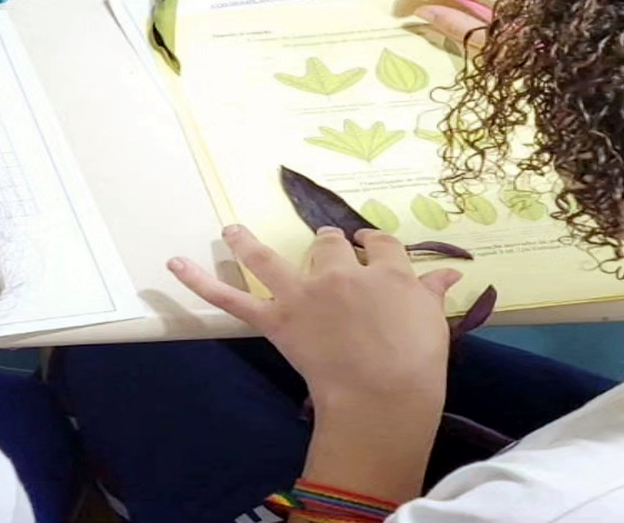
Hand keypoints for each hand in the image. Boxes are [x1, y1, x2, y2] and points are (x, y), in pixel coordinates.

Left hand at [169, 225, 460, 407]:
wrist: (383, 394)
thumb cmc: (418, 362)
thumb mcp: (434, 322)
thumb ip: (434, 293)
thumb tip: (450, 272)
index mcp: (385, 270)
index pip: (378, 242)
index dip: (371, 242)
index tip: (368, 245)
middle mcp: (341, 271)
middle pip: (327, 244)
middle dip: (325, 244)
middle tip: (324, 250)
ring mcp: (304, 292)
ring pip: (270, 256)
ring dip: (247, 241)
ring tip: (232, 230)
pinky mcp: (277, 317)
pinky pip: (232, 297)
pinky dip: (199, 282)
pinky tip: (173, 264)